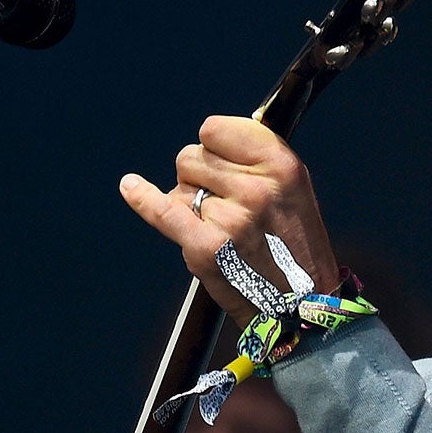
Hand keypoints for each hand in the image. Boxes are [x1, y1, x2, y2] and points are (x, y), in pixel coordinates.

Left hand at [118, 116, 340, 329]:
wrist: (301, 303)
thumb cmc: (294, 245)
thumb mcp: (293, 188)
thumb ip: (254, 158)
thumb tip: (207, 139)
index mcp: (280, 165)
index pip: (214, 130)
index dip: (214, 147)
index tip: (225, 166)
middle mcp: (256, 188)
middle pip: (192, 156)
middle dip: (201, 177)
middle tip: (228, 207)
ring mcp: (230, 217)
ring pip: (180, 186)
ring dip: (192, 203)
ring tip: (223, 229)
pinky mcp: (207, 246)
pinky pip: (162, 211)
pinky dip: (143, 198)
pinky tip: (130, 186)